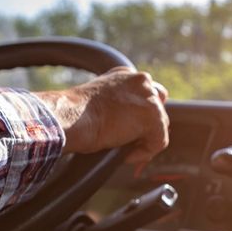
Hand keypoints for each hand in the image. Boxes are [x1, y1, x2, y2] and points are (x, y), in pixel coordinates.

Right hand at [38, 67, 168, 164]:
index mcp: (126, 74)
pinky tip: (126, 156)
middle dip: (147, 129)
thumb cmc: (76, 115)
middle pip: (158, 110)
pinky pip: (158, 142)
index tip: (129, 133)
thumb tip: (131, 127)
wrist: (72, 118)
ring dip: (144, 142)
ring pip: (159, 127)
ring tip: (124, 151)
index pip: (146, 95)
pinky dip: (144, 153)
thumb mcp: (100, 102)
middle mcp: (141, 81)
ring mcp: (149, 98)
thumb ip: (119, 106)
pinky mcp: (153, 117)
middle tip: (131, 145)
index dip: (140, 117)